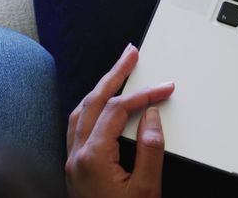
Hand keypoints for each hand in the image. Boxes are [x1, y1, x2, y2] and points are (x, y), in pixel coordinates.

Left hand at [66, 44, 174, 197]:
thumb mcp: (147, 190)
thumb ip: (150, 149)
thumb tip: (150, 115)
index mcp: (92, 158)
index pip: (117, 111)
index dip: (143, 95)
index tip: (165, 88)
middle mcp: (76, 157)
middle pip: (92, 102)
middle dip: (113, 75)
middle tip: (130, 53)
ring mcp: (72, 164)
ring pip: (80, 113)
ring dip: (99, 89)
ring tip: (117, 73)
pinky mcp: (75, 172)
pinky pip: (77, 127)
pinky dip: (91, 108)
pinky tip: (101, 107)